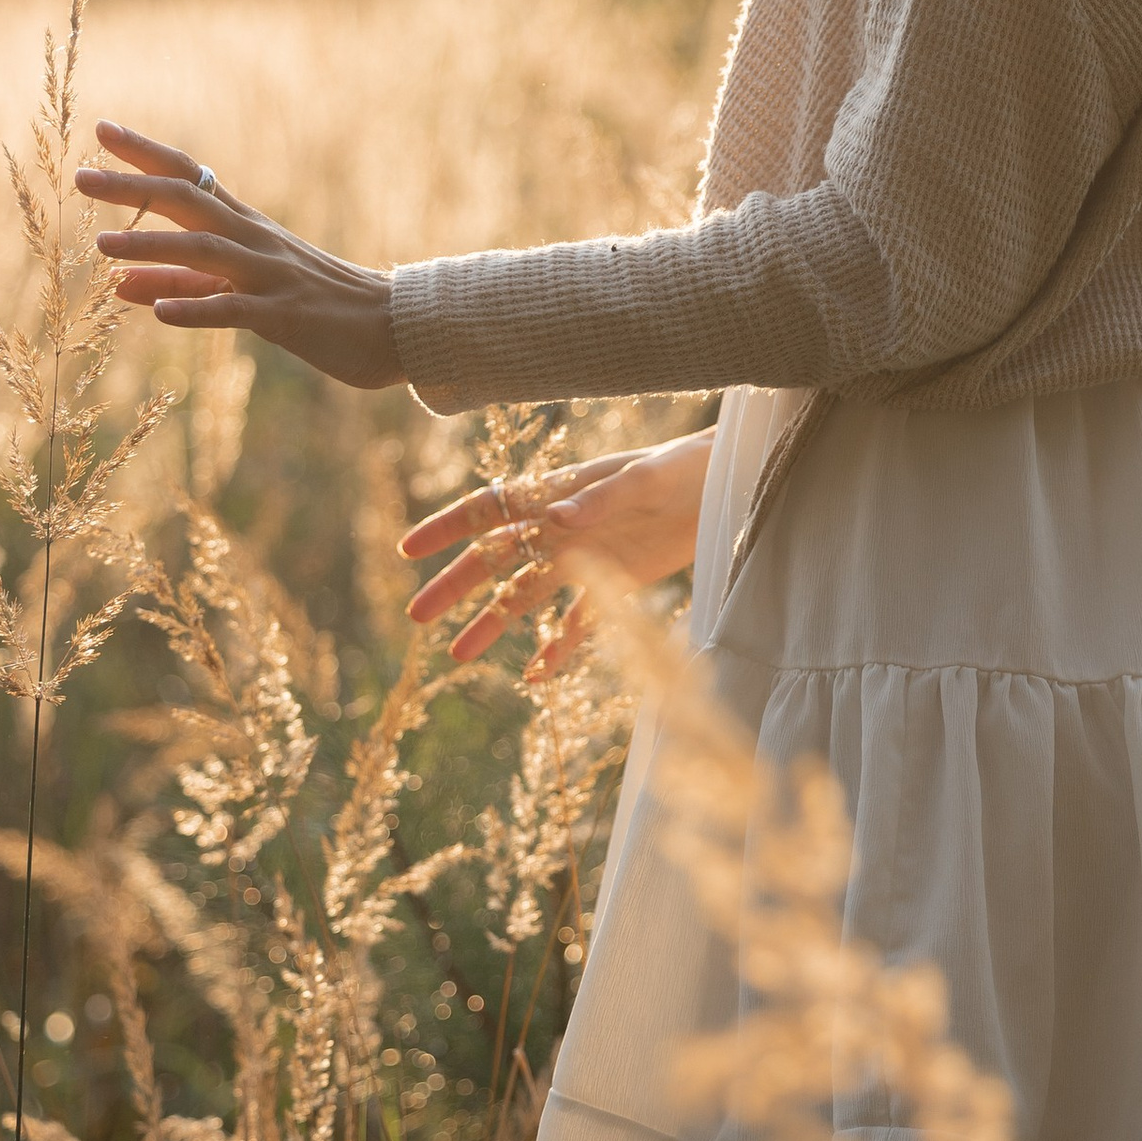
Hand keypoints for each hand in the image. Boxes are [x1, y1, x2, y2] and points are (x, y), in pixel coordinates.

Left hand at [76, 121, 401, 391]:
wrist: (393, 326)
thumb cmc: (315, 304)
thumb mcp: (240, 289)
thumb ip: (179, 283)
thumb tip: (117, 282)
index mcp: (245, 225)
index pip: (190, 176)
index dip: (146, 153)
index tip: (100, 130)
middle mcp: (255, 239)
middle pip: (189, 201)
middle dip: (134, 188)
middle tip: (80, 176)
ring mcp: (271, 275)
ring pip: (206, 251)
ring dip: (153, 244)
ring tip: (102, 244)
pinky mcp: (286, 315)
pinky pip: (236, 310)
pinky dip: (196, 309)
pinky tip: (158, 312)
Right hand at [400, 435, 712, 674]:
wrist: (732, 484)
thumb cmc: (688, 466)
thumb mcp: (646, 478)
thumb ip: (602, 498)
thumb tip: (555, 517)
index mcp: (561, 490)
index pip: (491, 508)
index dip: (448, 528)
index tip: (409, 551)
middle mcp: (564, 526)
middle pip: (497, 558)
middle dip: (455, 585)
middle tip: (417, 615)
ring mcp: (589, 557)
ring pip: (528, 593)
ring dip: (493, 622)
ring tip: (457, 655)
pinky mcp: (620, 582)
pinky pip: (580, 620)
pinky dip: (558, 646)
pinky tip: (535, 674)